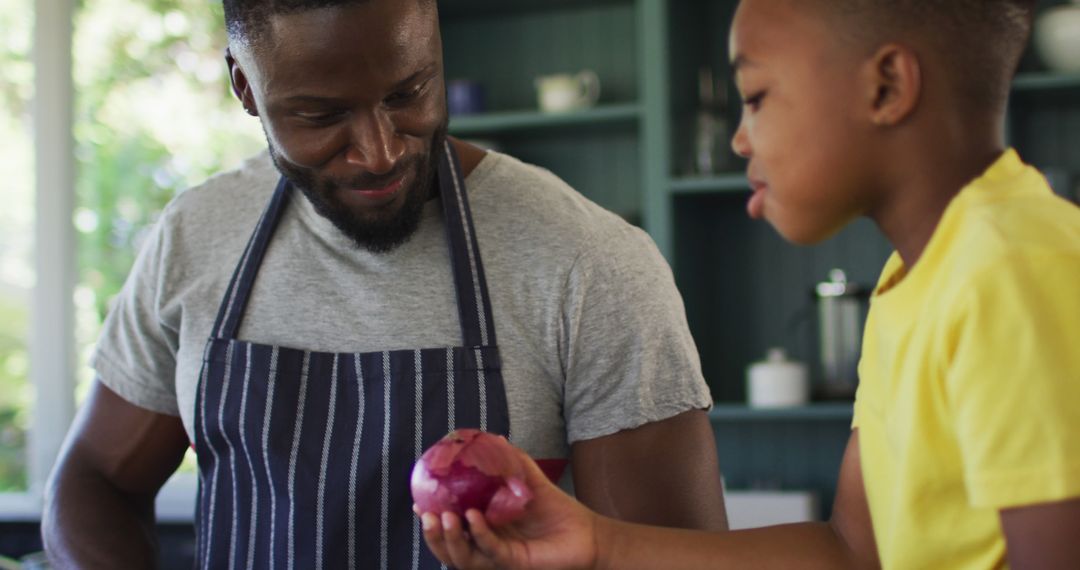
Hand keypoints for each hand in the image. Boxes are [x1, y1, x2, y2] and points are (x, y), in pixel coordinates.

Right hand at [418, 448, 600, 569]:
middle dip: (432, 535)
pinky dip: (479, 535)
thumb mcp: (528, 480)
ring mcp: (499, 558)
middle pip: (449, 549)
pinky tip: (473, 518)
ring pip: (463, 558)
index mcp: (484, 531)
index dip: (430, 521)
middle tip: (425, 513)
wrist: (585, 531)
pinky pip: (490, 551)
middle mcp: (487, 547)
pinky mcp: (515, 563)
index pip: (450, 531)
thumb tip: (494, 437)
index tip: (417, 502)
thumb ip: (511, 462)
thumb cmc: (555, 510)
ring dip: (449, 539)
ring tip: (443, 517)